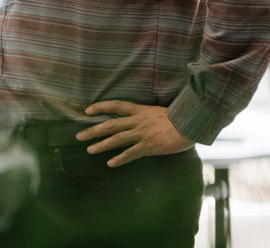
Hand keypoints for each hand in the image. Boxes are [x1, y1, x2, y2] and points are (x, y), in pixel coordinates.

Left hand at [76, 101, 194, 167]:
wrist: (190, 124)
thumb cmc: (178, 118)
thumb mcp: (159, 112)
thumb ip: (147, 116)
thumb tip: (140, 120)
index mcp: (139, 110)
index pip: (115, 106)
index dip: (100, 107)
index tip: (87, 111)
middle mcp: (137, 121)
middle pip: (110, 125)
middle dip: (93, 130)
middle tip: (79, 136)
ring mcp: (141, 134)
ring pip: (116, 139)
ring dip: (101, 145)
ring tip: (89, 150)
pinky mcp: (148, 146)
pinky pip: (130, 153)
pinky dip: (120, 159)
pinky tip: (110, 163)